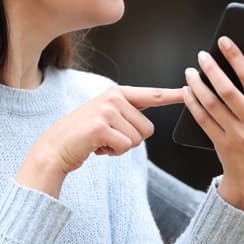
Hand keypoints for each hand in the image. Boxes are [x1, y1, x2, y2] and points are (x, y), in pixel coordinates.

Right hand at [17, 85, 183, 197]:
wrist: (54, 148)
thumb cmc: (83, 136)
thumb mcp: (106, 117)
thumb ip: (127, 114)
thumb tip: (148, 123)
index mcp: (117, 93)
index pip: (152, 95)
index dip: (172, 95)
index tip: (189, 90)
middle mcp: (114, 97)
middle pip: (148, 129)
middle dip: (130, 139)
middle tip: (107, 137)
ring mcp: (107, 110)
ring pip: (138, 139)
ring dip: (120, 147)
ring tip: (101, 141)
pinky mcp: (101, 126)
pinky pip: (125, 147)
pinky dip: (112, 153)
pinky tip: (96, 147)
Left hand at [182, 37, 243, 213]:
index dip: (236, 56)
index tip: (223, 40)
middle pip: (227, 90)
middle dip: (212, 69)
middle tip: (201, 55)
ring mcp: (237, 134)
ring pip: (211, 104)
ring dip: (197, 85)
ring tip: (191, 72)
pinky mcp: (221, 144)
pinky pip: (202, 119)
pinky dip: (192, 103)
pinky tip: (187, 91)